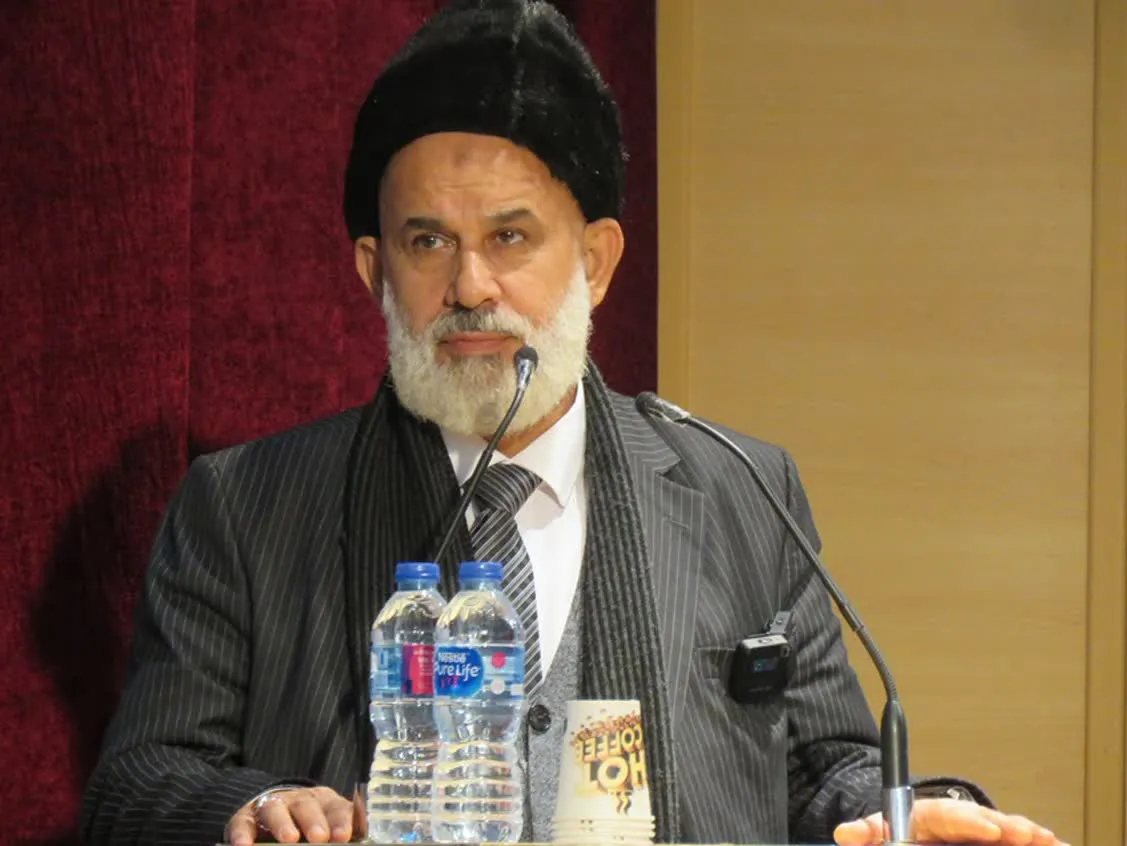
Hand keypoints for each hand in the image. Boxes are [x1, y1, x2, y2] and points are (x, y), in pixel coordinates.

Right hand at [225, 785, 361, 844]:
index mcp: (323, 802)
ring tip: (289, 838)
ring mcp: (271, 806)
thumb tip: (340, 842)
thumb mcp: (324, 825)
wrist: (269, 811)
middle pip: (306, 805)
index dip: (340, 821)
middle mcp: (298, 801)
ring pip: (276, 809)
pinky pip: (244, 823)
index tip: (343, 836)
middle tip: (319, 837)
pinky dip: (243, 834)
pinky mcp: (246, 818)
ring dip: (282, 823)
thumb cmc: (305, 826)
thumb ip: (333, 834)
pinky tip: (244, 845)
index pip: (335, 808)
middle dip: (313, 821)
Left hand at [834, 797, 1064, 845]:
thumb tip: (844, 833)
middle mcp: (961, 820)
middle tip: (1030, 836)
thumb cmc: (893, 829)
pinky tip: (1055, 844)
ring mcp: (979, 831)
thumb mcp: (874, 830)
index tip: (989, 828)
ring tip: (1051, 841)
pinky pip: (1013, 840)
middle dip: (1011, 828)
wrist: (903, 822)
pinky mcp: (990, 840)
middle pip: (987, 822)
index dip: (971, 822)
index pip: (951, 816)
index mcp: (931, 815)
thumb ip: (865, 832)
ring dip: (1030, 836)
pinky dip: (1034, 842)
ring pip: (1007, 831)